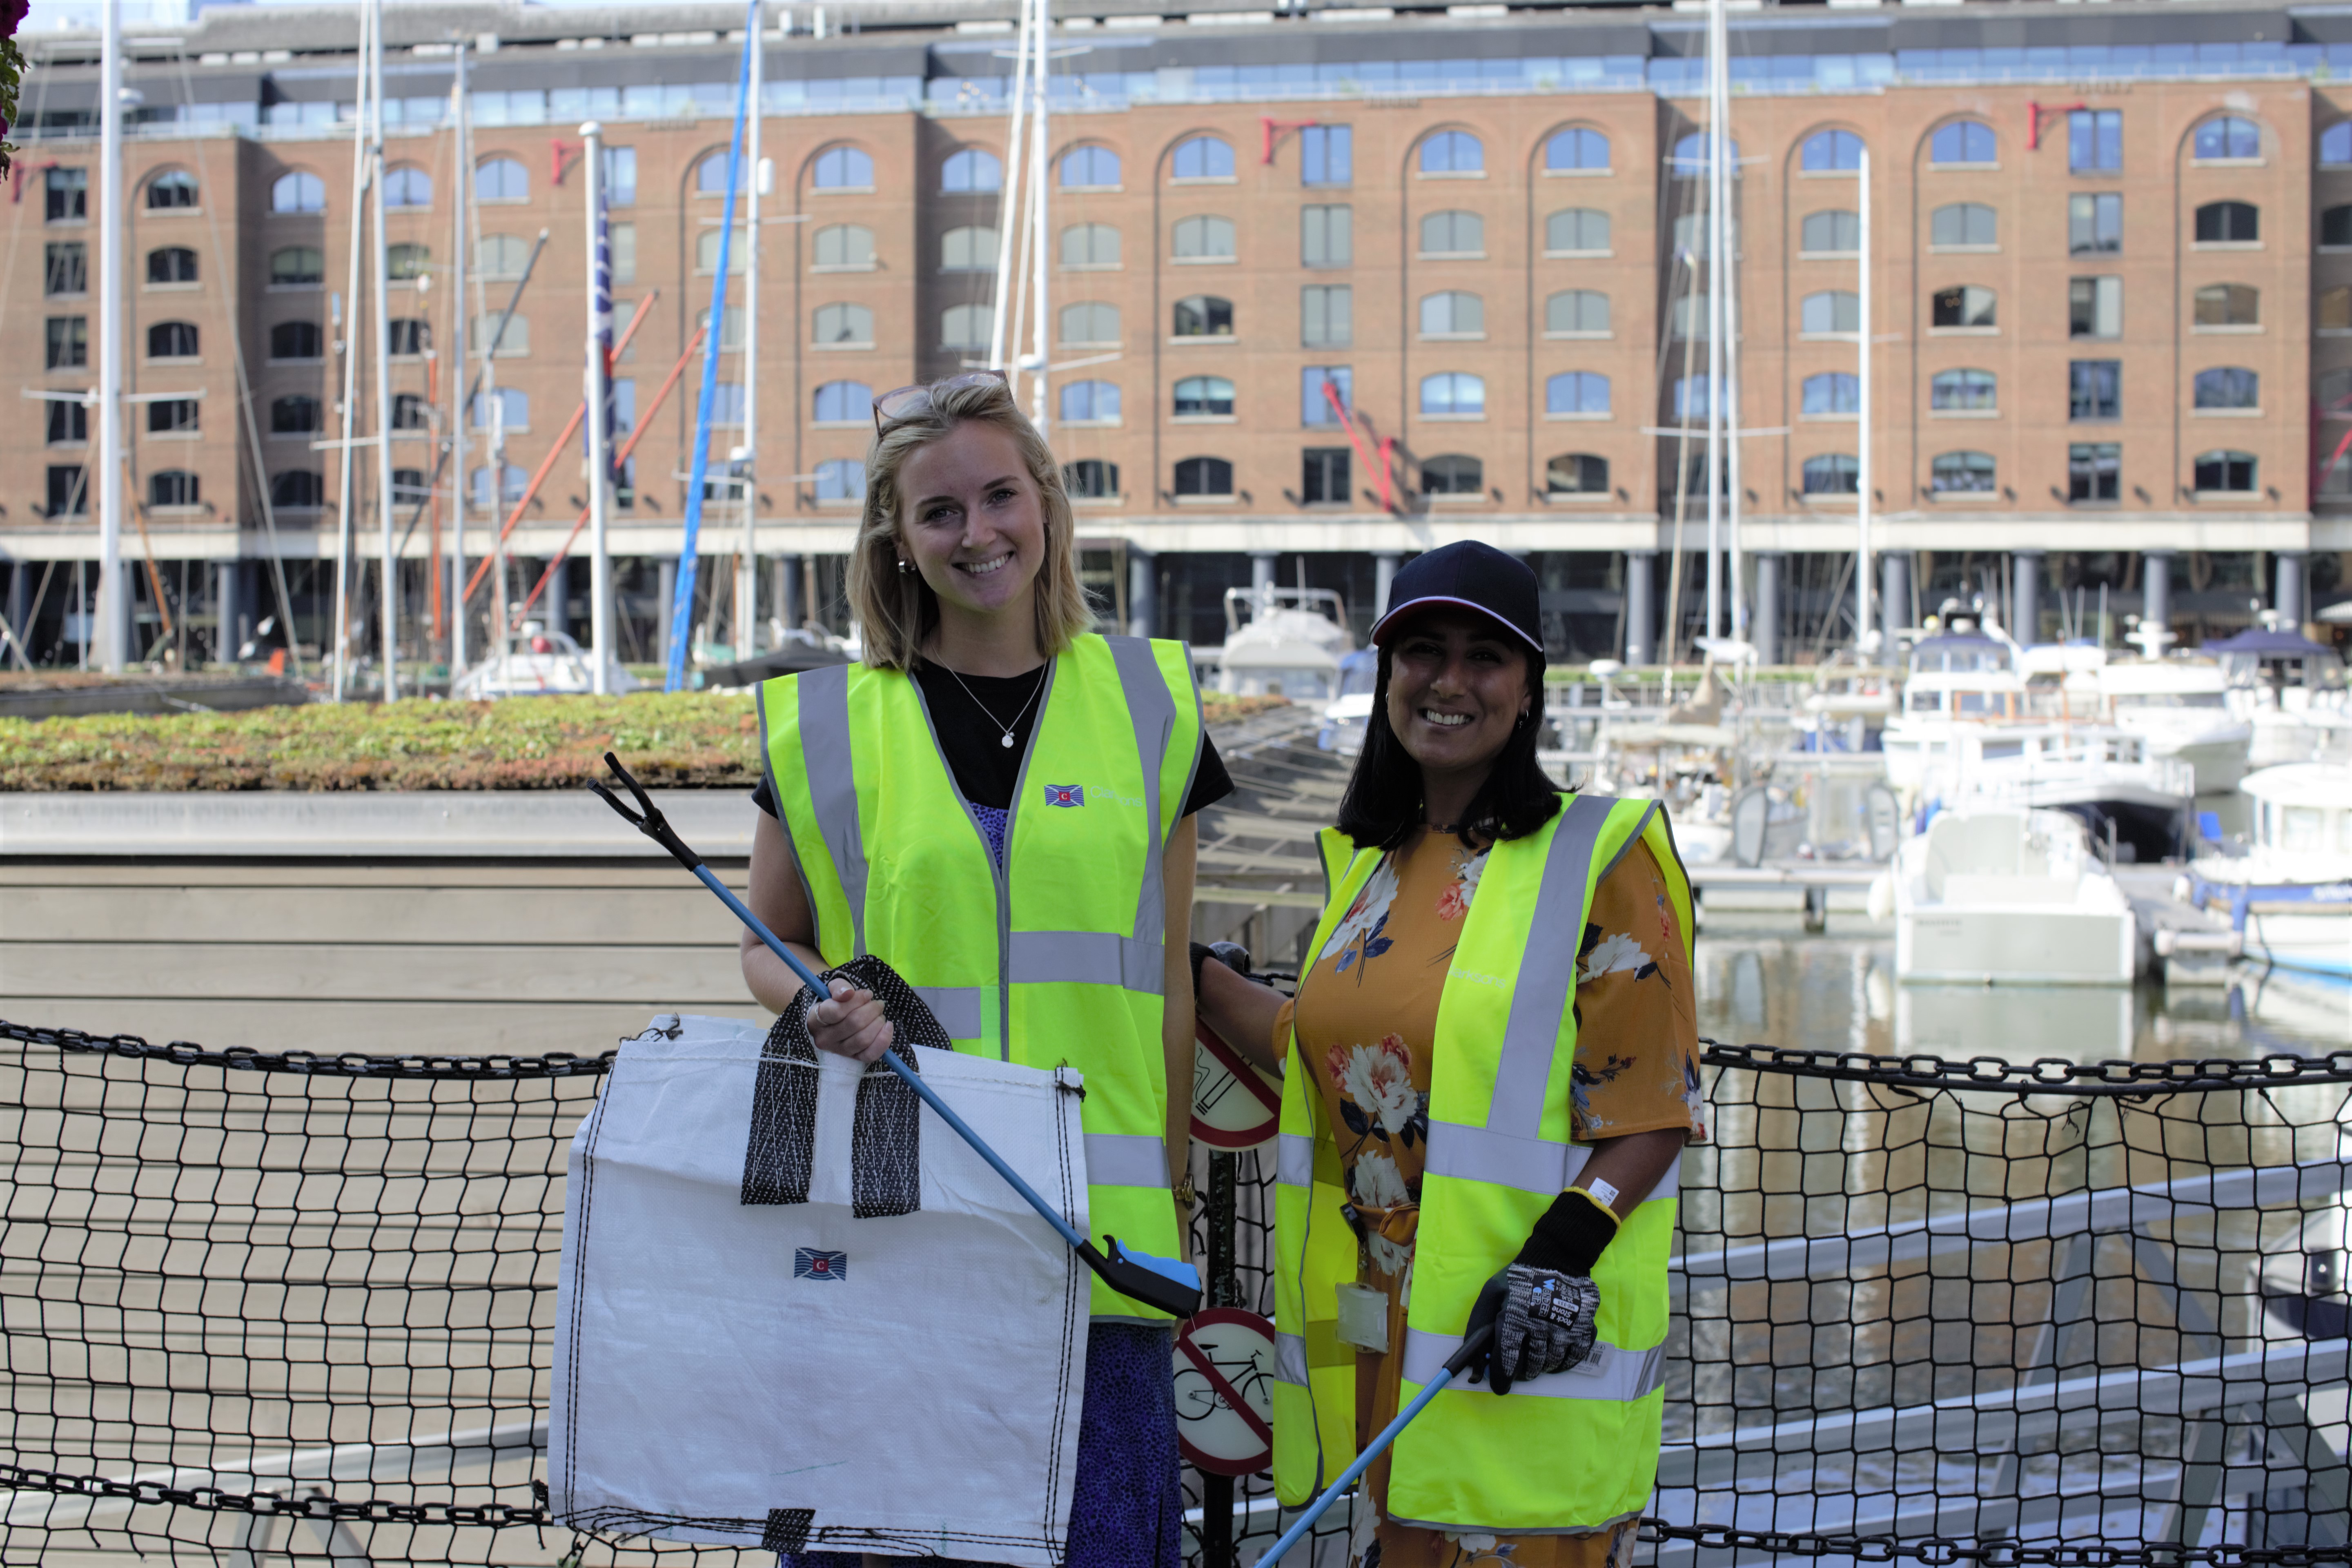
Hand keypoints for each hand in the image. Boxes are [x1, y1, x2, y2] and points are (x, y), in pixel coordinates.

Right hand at [806, 976, 893, 1062]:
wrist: (833, 1022)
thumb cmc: (834, 1003)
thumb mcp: (833, 990)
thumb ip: (839, 987)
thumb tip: (848, 993)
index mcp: (815, 1019)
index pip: (837, 1011)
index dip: (857, 1000)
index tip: (867, 994)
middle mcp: (825, 1039)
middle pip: (854, 1024)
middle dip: (872, 1010)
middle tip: (878, 1003)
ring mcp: (839, 1051)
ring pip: (863, 1039)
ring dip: (878, 1023)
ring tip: (880, 1015)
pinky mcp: (853, 1058)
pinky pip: (870, 1054)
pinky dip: (883, 1041)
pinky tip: (888, 1027)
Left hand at [1462, 1264, 1598, 1393]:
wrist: (1558, 1258)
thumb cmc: (1518, 1279)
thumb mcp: (1491, 1294)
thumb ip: (1479, 1326)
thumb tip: (1474, 1362)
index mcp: (1514, 1316)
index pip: (1507, 1359)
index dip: (1501, 1378)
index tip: (1500, 1387)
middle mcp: (1541, 1325)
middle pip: (1530, 1366)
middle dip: (1521, 1371)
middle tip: (1519, 1367)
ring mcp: (1565, 1328)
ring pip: (1551, 1364)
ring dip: (1541, 1366)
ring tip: (1536, 1357)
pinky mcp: (1584, 1327)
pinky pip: (1574, 1358)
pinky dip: (1563, 1362)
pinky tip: (1555, 1355)